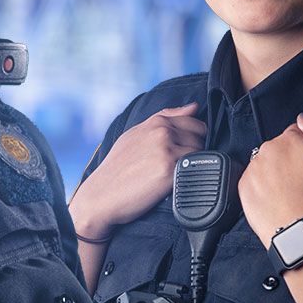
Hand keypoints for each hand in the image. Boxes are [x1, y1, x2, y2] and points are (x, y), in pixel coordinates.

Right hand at [70, 103, 205, 239]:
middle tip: (176, 165)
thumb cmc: (118, 168)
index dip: (193, 138)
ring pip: (200, 153)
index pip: (194, 122)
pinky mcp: (170, 170)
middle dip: (194, 150)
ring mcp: (167, 149)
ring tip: (173, 174)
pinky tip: (174, 182)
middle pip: (200, 138)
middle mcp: (162, 132)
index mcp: (156, 121)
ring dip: (193, 164)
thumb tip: (195, 106)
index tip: (181, 151)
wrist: (102, 196)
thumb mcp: (136, 134)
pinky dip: (190, 175)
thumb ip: (166, 117)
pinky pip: (195, 168)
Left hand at [239, 113, 302, 246]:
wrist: (296, 226)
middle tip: (301, 180)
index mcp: (286, 140)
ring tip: (288, 192)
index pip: (294, 134)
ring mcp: (252, 168)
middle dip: (288, 160)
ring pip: (265, 165)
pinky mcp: (244, 187)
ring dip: (274, 173)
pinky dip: (262, 187)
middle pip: (278, 149)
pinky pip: (254, 181)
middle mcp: (265, 150)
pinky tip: (276, 198)